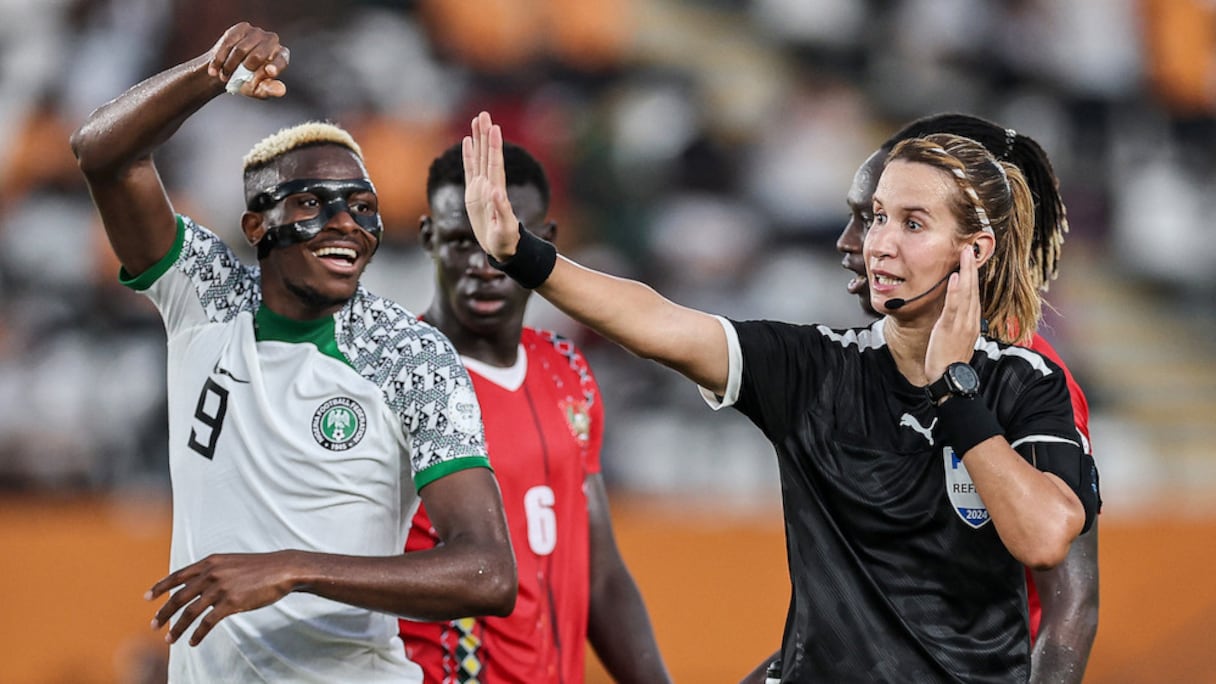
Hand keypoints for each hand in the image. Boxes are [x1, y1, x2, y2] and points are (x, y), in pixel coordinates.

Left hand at [147, 551, 299, 645]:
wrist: (282, 569)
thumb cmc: (259, 568)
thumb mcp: (231, 562)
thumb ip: (213, 571)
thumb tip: (196, 585)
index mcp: (210, 562)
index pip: (177, 576)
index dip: (160, 587)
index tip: (147, 598)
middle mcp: (211, 574)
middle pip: (178, 597)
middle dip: (164, 613)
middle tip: (153, 625)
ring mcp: (220, 588)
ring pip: (189, 612)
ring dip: (177, 628)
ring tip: (170, 639)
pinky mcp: (232, 603)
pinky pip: (208, 622)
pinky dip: (197, 634)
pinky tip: (193, 642)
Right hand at [206, 22, 289, 98]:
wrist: (227, 70)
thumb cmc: (247, 81)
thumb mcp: (257, 90)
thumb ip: (269, 90)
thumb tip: (281, 91)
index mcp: (281, 57)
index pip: (281, 61)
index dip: (275, 67)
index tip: (269, 72)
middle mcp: (272, 41)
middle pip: (258, 55)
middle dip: (244, 69)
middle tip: (234, 78)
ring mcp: (257, 32)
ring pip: (240, 50)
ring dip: (229, 66)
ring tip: (224, 76)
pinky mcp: (242, 28)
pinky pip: (228, 43)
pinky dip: (219, 59)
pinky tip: (214, 69)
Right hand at [463, 111, 520, 260]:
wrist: (503, 248)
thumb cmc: (506, 241)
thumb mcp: (505, 228)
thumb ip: (501, 210)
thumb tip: (495, 191)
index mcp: (497, 191)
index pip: (495, 164)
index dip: (494, 147)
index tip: (495, 128)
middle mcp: (490, 185)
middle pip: (487, 155)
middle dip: (486, 135)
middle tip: (484, 114)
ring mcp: (482, 187)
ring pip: (479, 157)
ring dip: (479, 139)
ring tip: (478, 119)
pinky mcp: (474, 193)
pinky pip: (470, 169)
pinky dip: (469, 155)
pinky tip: (468, 141)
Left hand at [924, 245, 980, 380]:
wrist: (950, 380)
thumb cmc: (949, 362)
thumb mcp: (956, 340)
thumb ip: (957, 325)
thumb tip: (954, 315)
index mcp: (972, 322)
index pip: (973, 294)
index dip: (972, 276)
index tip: (970, 260)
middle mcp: (970, 320)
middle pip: (973, 289)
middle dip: (971, 268)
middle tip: (970, 248)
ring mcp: (962, 324)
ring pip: (966, 293)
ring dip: (966, 272)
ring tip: (964, 254)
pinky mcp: (950, 328)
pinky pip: (954, 306)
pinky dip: (955, 291)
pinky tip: (955, 277)